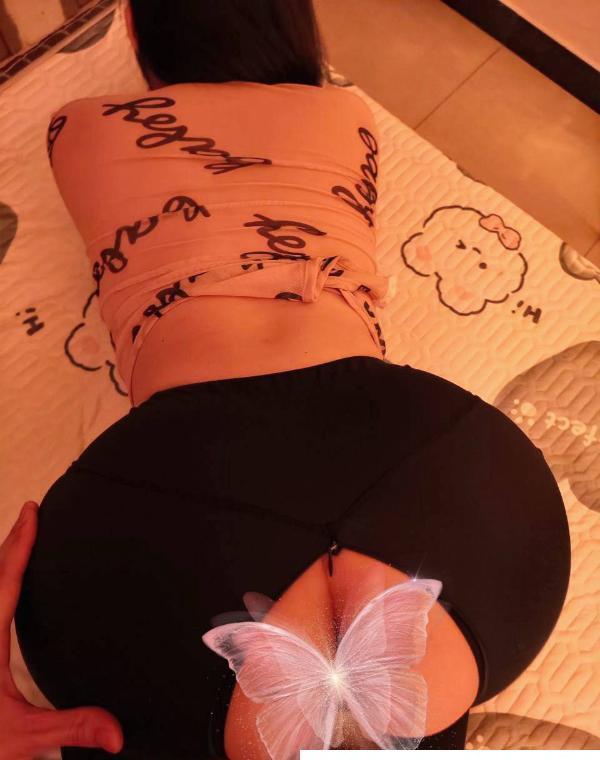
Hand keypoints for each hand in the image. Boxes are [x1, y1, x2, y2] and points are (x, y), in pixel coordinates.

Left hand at [0, 501, 123, 757]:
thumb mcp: (22, 739)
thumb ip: (70, 728)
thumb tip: (117, 733)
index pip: (5, 582)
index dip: (20, 543)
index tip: (31, 510)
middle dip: (11, 540)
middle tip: (30, 511)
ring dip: (1, 561)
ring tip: (19, 537)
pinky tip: (6, 587)